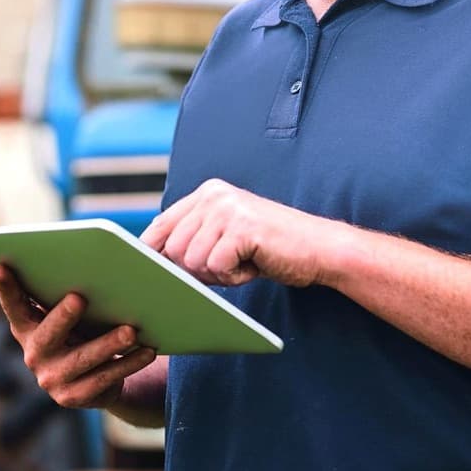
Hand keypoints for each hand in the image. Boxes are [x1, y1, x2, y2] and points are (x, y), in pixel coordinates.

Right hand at [0, 263, 156, 408]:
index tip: (1, 265)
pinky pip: (104, 378)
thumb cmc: (85, 330)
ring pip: (82, 359)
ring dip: (108, 343)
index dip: (6, 288)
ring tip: (131, 330)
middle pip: (47, 335)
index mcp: (28, 327)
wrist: (98, 381)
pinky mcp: (74, 397)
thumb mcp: (74, 315)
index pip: (14, 306)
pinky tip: (147, 351)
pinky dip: (128, 363)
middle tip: (80, 298)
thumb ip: (71, 295)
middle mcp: (34, 354)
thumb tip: (102, 264)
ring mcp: (51, 379)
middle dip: (63, 316)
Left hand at [140, 178, 344, 286]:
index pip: (160, 226)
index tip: (152, 275)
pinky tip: (253, 264)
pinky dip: (233, 277)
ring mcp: (228, 209)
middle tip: (228, 266)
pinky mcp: (242, 228)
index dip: (153, 255)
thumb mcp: (226, 235)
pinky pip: (215, 267)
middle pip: (172, 249)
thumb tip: (150, 263)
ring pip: (191, 261)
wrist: (320, 248)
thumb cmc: (271, 248)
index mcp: (208, 193)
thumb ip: (194, 238)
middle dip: (195, 270)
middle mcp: (214, 195)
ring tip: (243, 262)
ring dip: (216, 274)